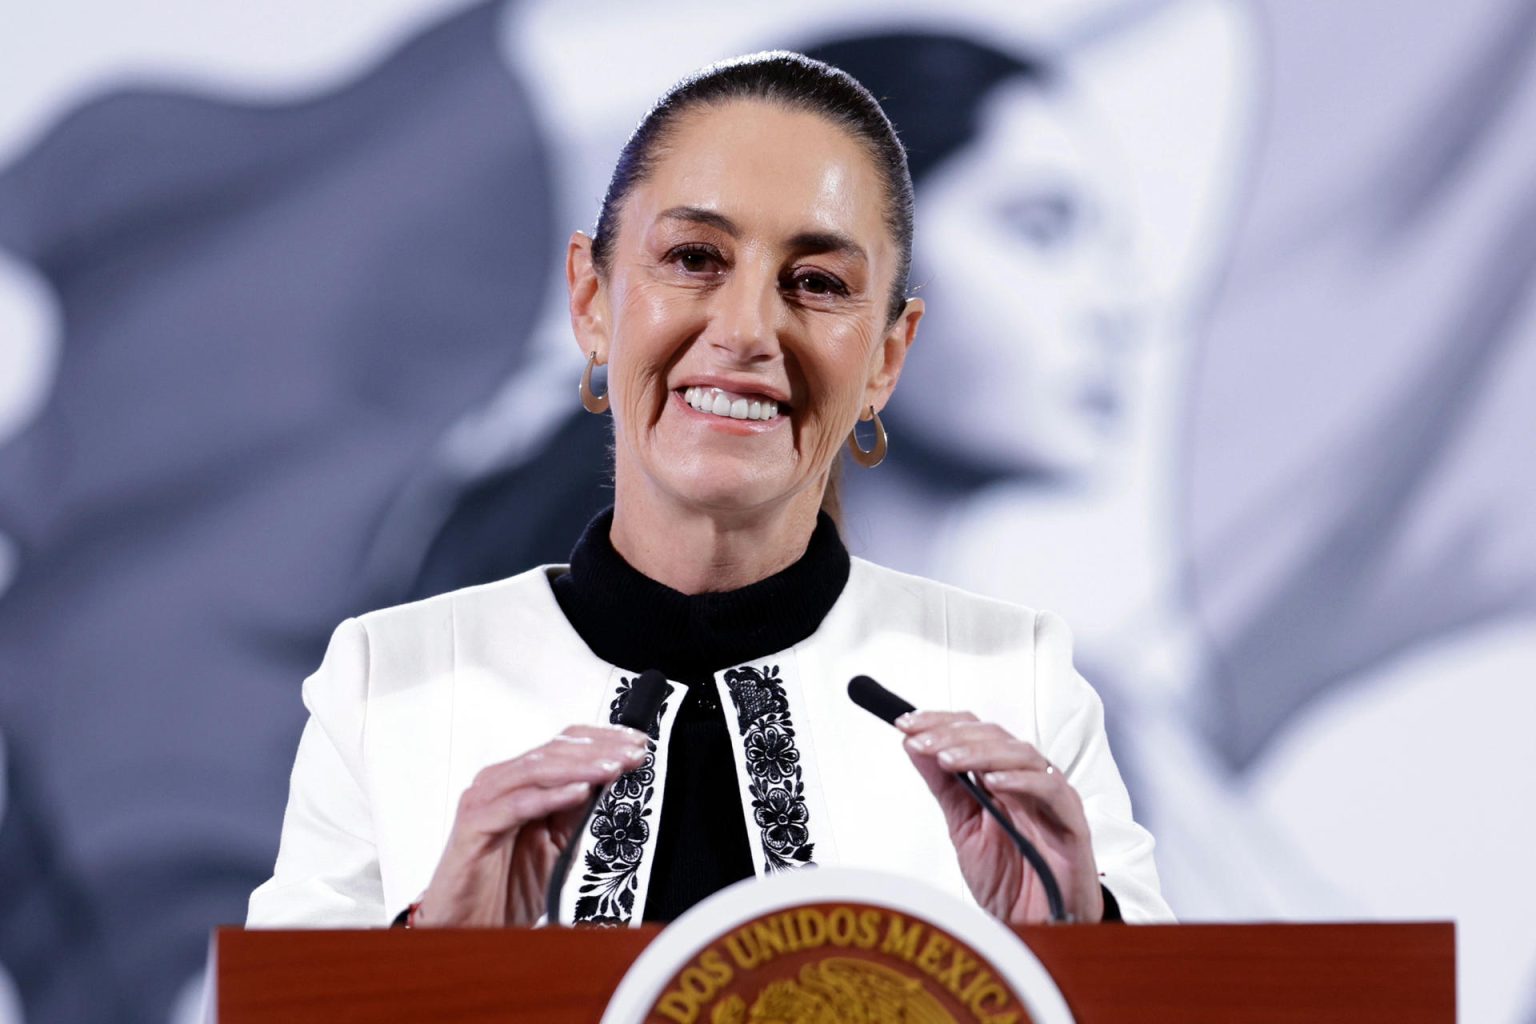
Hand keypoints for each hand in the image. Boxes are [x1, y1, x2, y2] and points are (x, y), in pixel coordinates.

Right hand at [414, 724, 649, 926]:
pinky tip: (579, 792)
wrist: (471, 928)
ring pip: (537, 770)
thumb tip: (610, 783)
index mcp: (519, 782)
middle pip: (553, 752)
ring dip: (581, 767)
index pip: (563, 745)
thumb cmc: (506, 888)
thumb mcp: (557, 845)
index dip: (602, 740)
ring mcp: (484, 800)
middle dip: (599, 750)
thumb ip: (577, 813)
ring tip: (613, 767)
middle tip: (633, 752)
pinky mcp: (474, 825)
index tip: (636, 744)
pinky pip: (517, 804)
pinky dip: (550, 796)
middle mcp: (500, 783)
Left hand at [899, 711, 1102, 924]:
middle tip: (921, 742)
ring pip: (1021, 754)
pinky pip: (1050, 789)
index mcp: (1001, 777)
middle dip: (952, 735)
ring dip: (979, 752)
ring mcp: (1051, 797)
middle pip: (995, 736)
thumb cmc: (1008, 879)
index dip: (940, 723)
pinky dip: (1020, 780)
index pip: (973, 732)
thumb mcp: (962, 827)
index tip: (905, 724)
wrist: (1037, 927)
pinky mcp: (1072, 821)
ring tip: (947, 759)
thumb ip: (943, 786)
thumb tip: (913, 745)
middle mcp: (1026, 780)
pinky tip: (992, 782)